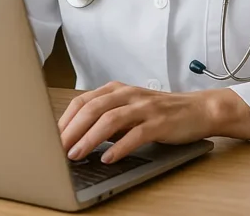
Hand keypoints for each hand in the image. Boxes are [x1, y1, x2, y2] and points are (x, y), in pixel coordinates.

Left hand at [58, 82, 249, 163]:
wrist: (200, 110)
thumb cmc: (162, 113)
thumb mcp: (130, 111)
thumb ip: (106, 119)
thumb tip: (75, 138)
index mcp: (119, 90)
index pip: (83, 101)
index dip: (64, 119)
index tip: (49, 138)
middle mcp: (129, 94)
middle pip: (92, 108)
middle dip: (71, 130)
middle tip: (56, 149)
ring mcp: (145, 107)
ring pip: (110, 119)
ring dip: (90, 138)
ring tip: (76, 155)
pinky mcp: (160, 122)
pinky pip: (136, 134)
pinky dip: (119, 147)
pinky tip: (108, 158)